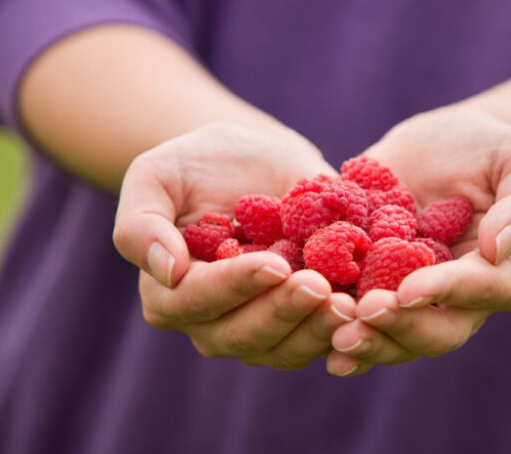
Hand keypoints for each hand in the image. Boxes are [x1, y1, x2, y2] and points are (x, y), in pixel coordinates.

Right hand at [114, 122, 356, 369]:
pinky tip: (369, 312)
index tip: (272, 264)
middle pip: (243, 334)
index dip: (235, 285)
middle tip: (319, 286)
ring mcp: (261, 329)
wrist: (257, 161)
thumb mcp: (157, 173)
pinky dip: (347, 333)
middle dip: (283, 312)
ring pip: (286, 349)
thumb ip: (141, 222)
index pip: (198, 300)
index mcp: (170, 293)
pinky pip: (323, 343)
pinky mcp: (303, 324)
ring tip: (350, 303)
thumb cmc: (199, 163)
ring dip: (318, 331)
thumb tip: (168, 271)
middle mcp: (212, 323)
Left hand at [325, 105, 510, 376]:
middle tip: (361, 316)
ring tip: (331, 335)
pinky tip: (303, 323)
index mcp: (502, 275)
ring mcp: (414, 300)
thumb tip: (496, 246)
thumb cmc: (491, 149)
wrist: (443, 145)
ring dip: (364, 341)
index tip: (407, 289)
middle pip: (435, 333)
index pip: (476, 291)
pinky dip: (330, 325)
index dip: (443, 292)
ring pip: (394, 338)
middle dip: (397, 328)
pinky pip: (356, 317)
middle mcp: (459, 301)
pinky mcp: (375, 289)